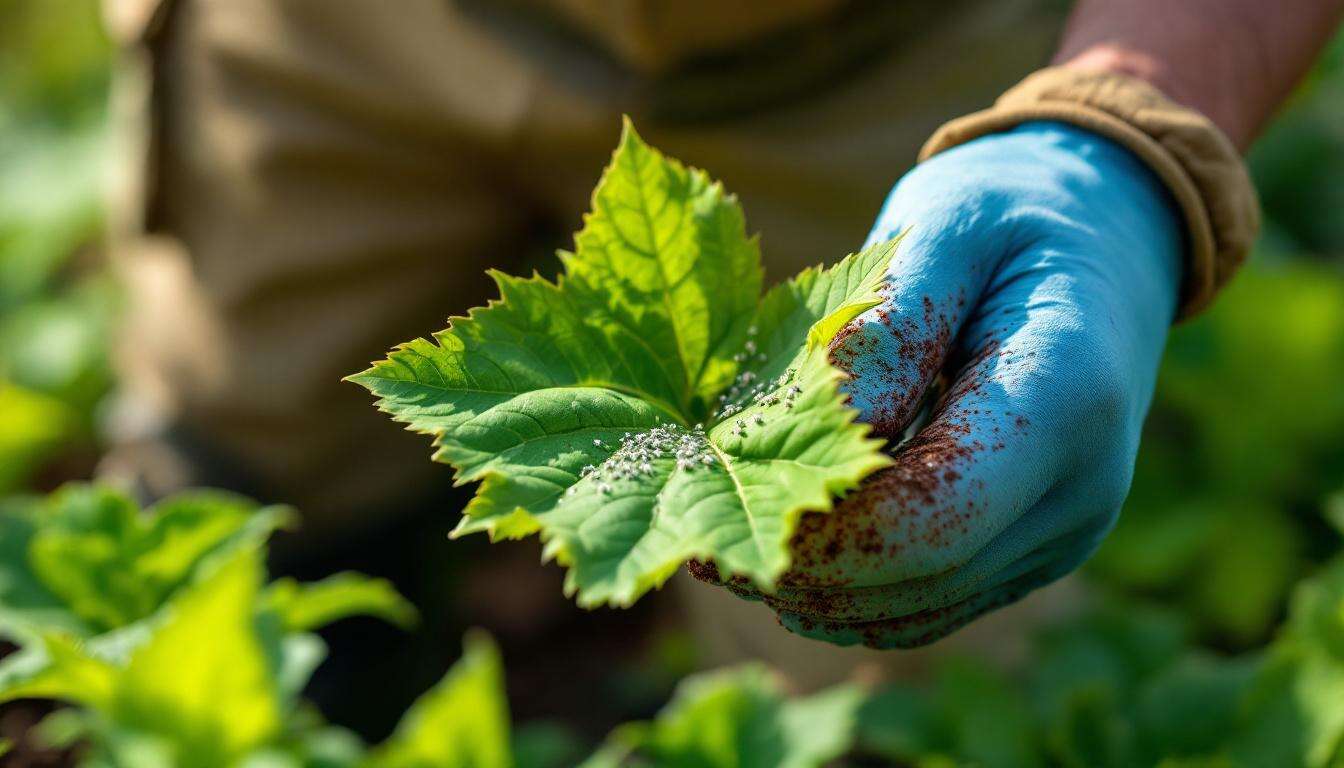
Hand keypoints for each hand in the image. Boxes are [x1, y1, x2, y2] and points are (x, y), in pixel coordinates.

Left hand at [697, 121, 1183, 647]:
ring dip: (822, 597)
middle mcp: (1083, 485)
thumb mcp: (944, 226)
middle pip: (922, 575)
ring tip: (727, 559)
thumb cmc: (1008, 215)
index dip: (829, 533)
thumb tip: (824, 427)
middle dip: (808, 572)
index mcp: (1066, 396)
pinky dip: (858, 599)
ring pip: (924, 607)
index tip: (727, 504)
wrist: (1101, 237)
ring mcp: (1066, 529)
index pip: (934, 513)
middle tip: (705, 549)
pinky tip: (789, 566)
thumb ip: (887, 326)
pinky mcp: (1036, 549)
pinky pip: (936, 604)